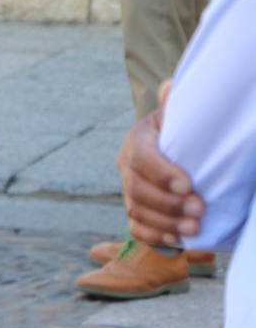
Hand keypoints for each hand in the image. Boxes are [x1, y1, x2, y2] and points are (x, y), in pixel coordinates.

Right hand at [118, 90, 203, 245]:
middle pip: (137, 189)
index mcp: (138, 138)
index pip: (142, 159)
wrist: (180, 148)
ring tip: (194, 230)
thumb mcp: (183, 115)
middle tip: (199, 211)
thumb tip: (169, 86)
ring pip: (136, 210)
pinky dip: (153, 236)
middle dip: (169, 203)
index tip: (189, 185)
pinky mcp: (136, 209)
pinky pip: (135, 227)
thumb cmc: (187, 130)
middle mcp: (127, 164)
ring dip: (165, 223)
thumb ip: (177, 104)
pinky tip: (176, 240)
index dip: (163, 174)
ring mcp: (129, 189)